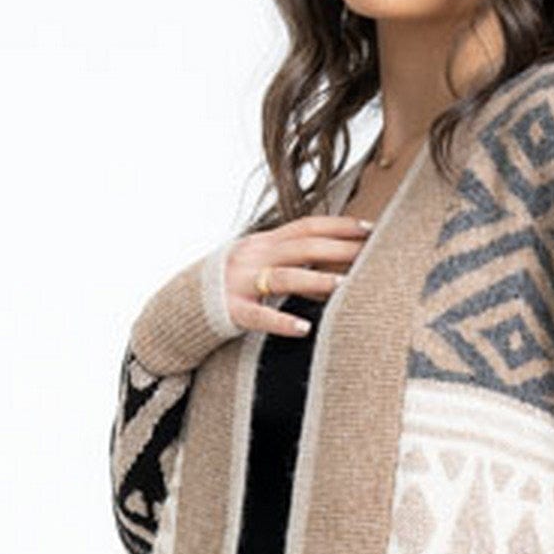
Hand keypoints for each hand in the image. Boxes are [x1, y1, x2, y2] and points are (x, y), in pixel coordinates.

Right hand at [224, 214, 372, 337]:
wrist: (185, 304)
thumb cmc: (232, 284)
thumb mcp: (259, 261)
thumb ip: (291, 258)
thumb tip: (337, 261)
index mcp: (264, 242)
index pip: (306, 226)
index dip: (338, 225)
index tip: (369, 228)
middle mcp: (254, 256)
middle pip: (302, 247)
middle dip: (338, 250)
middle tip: (369, 255)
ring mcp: (241, 283)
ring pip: (284, 277)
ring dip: (316, 281)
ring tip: (344, 286)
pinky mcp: (231, 310)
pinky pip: (259, 316)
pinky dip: (281, 321)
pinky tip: (303, 327)